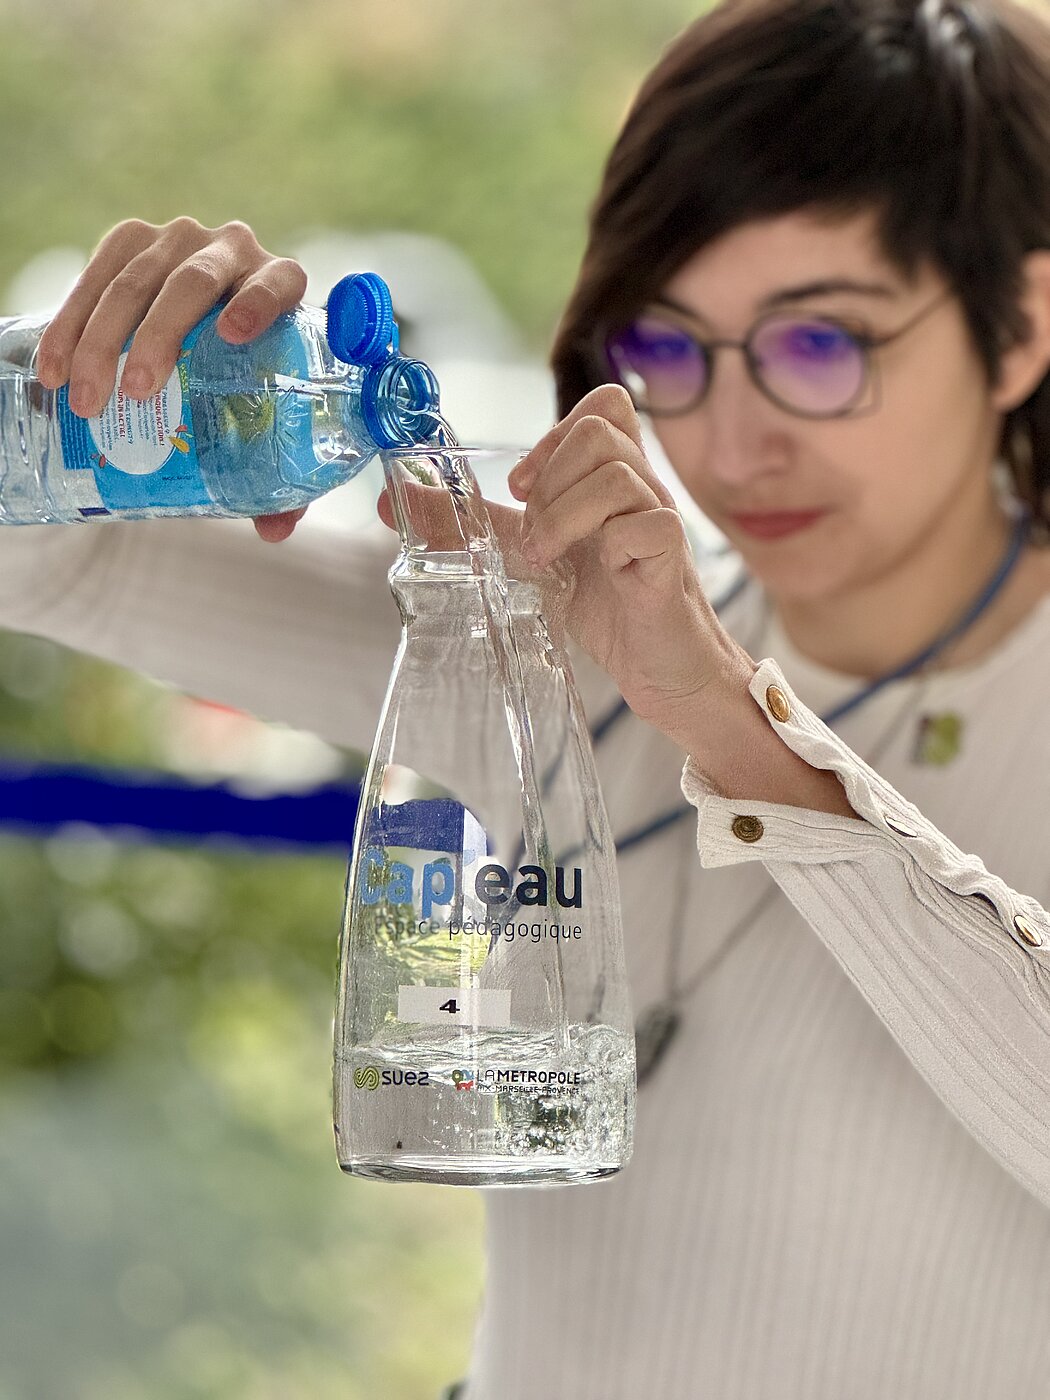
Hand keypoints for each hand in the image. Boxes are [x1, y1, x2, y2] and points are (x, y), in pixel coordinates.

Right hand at [34, 216, 309, 542]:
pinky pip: (95, 273)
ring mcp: (179, 240)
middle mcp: (234, 250)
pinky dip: (69, 322)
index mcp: (281, 286)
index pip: (278, 284)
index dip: (259, 303)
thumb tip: (273, 530)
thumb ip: (280, 476)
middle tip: (134, 392)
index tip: (235, 334)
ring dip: (100, 338)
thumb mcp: (269, 417)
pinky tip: (53, 366)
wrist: (217, 321)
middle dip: (158, 335)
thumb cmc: (252, 380)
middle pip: (192, 283)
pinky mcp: (133, 240)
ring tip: (81, 396)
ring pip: (135, 280)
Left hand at [506, 385, 753, 748]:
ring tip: (548, 558)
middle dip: (551, 477)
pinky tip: (601, 573)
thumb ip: (475, 525)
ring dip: (566, 514)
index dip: (553, 434)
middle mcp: (642, 488)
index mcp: (612, 478)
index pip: (602, 406)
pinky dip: (611, 544)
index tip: (523, 488)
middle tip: (534, 533)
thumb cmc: (608, 605)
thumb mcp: (531, 556)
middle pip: (600, 428)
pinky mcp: (673, 559)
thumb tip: (395, 500)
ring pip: (618, 474)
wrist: (662, 667)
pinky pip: (651, 525)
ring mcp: (661, 519)